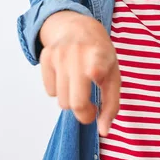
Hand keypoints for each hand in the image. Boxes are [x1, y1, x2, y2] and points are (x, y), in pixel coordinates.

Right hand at [39, 11, 120, 135]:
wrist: (79, 28)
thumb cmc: (100, 56)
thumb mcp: (114, 76)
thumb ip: (111, 105)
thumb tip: (103, 131)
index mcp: (99, 56)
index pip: (94, 68)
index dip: (93, 78)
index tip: (94, 82)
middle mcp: (77, 53)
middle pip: (73, 102)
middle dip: (82, 112)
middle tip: (90, 107)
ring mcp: (59, 54)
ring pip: (61, 100)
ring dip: (71, 100)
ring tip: (79, 86)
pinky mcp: (45, 56)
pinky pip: (49, 91)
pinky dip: (58, 90)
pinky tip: (66, 76)